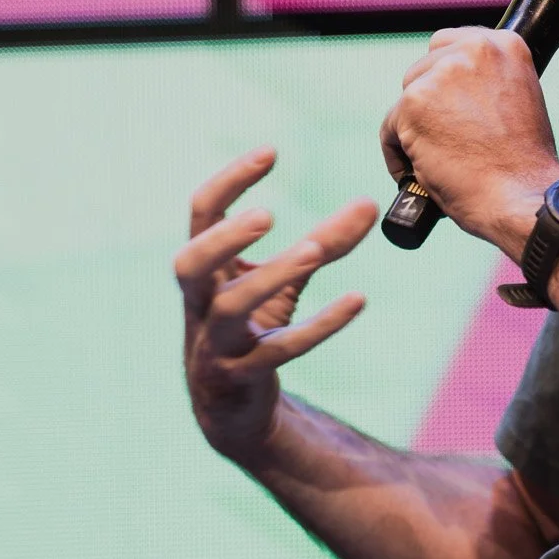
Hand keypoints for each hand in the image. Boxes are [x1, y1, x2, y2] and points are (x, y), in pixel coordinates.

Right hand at [176, 148, 377, 460]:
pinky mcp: (243, 376)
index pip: (201, 213)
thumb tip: (369, 203)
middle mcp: (200, 302)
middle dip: (223, 238)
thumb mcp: (285, 279)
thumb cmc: (254, 325)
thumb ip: (325, 240)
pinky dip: (319, 326)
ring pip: (231, 308)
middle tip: (266, 216)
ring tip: (315, 251)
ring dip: (272, 275)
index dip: (230, 181)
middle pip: (189, 263)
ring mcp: (215, 343)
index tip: (272, 152)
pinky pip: (278, 350)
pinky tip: (358, 301)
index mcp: (204, 268)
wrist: (234, 406)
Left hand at [381, 28, 558, 255]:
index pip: (450, 44)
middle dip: (428, 103)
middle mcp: (473, 50)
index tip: (447, 105)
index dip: (444, 78)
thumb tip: (452, 91)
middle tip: (446, 139)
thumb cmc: (522, 165)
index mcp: (504, 46)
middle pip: (423, 68)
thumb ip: (486, 82)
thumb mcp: (518, 101)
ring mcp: (441, 75)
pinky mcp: (413, 103)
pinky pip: (390, 128)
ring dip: (414, 127)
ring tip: (438, 159)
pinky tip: (421, 171)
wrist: (520, 197)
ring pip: (406, 99)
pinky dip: (399, 154)